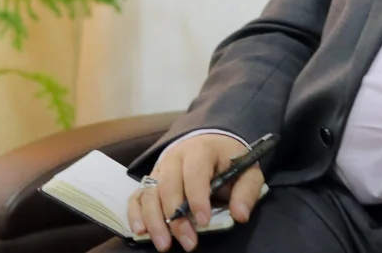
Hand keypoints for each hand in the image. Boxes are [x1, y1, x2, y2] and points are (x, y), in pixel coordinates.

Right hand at [125, 133, 264, 251]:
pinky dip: (135, 214)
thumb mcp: (246, 170)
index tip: (204, 221)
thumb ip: (246, 192)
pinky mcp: (150, 180)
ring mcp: (159, 168)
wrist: (211, 140)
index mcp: (200, 150)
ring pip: (149, 193)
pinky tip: (140, 231)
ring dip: (154, 221)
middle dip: (176, 218)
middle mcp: (174, 157)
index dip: (197, 198)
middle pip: (168, 186)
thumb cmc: (228, 159)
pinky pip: (137, 196)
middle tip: (188, 242)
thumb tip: (240, 215)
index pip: (195, 173)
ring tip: (164, 244)